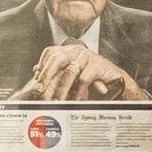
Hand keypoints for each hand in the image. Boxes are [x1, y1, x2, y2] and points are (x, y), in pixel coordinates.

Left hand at [17, 41, 146, 102]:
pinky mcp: (97, 65)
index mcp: (68, 50)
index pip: (50, 53)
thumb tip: (35, 71)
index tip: (37, 83)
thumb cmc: (91, 79)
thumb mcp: (71, 76)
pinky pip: (83, 80)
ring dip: (61, 89)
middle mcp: (76, 51)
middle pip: (56, 58)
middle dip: (46, 75)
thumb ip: (55, 72)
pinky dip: (78, 92)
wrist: (115, 81)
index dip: (42, 67)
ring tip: (56, 102)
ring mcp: (87, 56)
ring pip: (69, 72)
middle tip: (40, 90)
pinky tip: (75, 100)